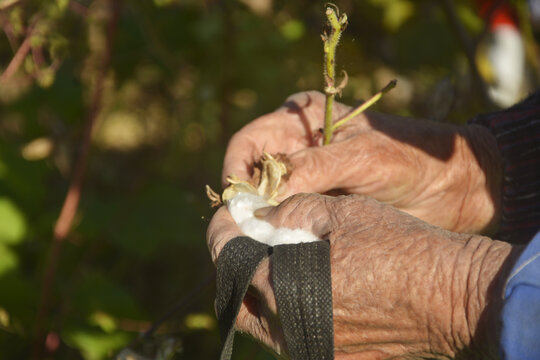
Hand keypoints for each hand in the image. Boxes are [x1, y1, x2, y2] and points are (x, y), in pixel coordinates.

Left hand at [208, 193, 516, 358]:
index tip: (227, 214)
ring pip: (261, 323)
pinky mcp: (332, 357)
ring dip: (257, 290)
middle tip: (247, 239)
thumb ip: (290, 212)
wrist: (450, 296)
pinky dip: (284, 309)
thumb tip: (260, 216)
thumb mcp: (340, 212)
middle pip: (237, 298)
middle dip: (234, 264)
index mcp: (284, 287)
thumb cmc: (398, 247)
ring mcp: (310, 349)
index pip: (228, 258)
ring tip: (271, 260)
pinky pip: (291, 335)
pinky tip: (302, 286)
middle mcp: (290, 329)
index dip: (221, 230)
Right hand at [222, 91, 501, 233]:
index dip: (237, 173)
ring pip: (265, 197)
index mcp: (301, 118)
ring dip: (262, 218)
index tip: (239, 206)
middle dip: (246, 200)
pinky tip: (283, 245)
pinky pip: (287, 214)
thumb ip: (313, 169)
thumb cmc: (409, 159)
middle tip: (246, 233)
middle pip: (251, 172)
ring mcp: (305, 175)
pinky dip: (280, 229)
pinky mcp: (317, 200)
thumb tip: (262, 195)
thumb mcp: (361, 157)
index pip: (248, 143)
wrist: (451, 186)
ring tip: (263, 243)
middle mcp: (296, 144)